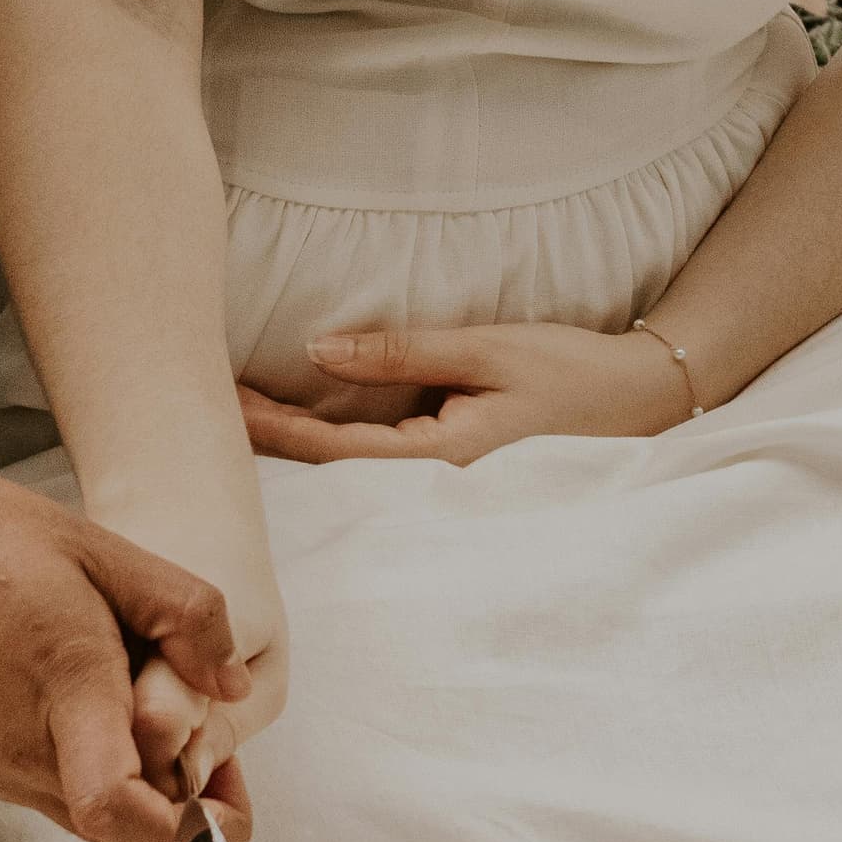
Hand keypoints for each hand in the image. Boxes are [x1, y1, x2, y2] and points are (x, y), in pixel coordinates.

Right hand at [0, 442, 254, 841]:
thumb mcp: (96, 547)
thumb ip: (183, 615)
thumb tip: (237, 686)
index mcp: (61, 687)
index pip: (123, 812)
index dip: (192, 834)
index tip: (229, 801)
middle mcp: (18, 752)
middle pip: (125, 832)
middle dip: (186, 808)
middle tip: (214, 743)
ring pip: (90, 813)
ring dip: (138, 781)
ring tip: (148, 695)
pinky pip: (52, 786)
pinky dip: (92, 761)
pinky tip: (90, 690)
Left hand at [236, 322, 695, 465]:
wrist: (642, 401)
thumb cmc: (569, 374)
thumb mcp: (486, 350)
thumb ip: (402, 352)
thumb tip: (318, 350)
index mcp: (440, 464)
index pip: (332, 450)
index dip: (270, 430)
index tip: (219, 405)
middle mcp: (432, 491)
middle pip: (329, 473)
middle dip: (268, 446)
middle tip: (199, 415)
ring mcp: (440, 490)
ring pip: (349, 474)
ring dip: (293, 448)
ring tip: (233, 422)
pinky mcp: (450, 473)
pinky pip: (376, 467)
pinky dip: (332, 448)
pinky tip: (298, 432)